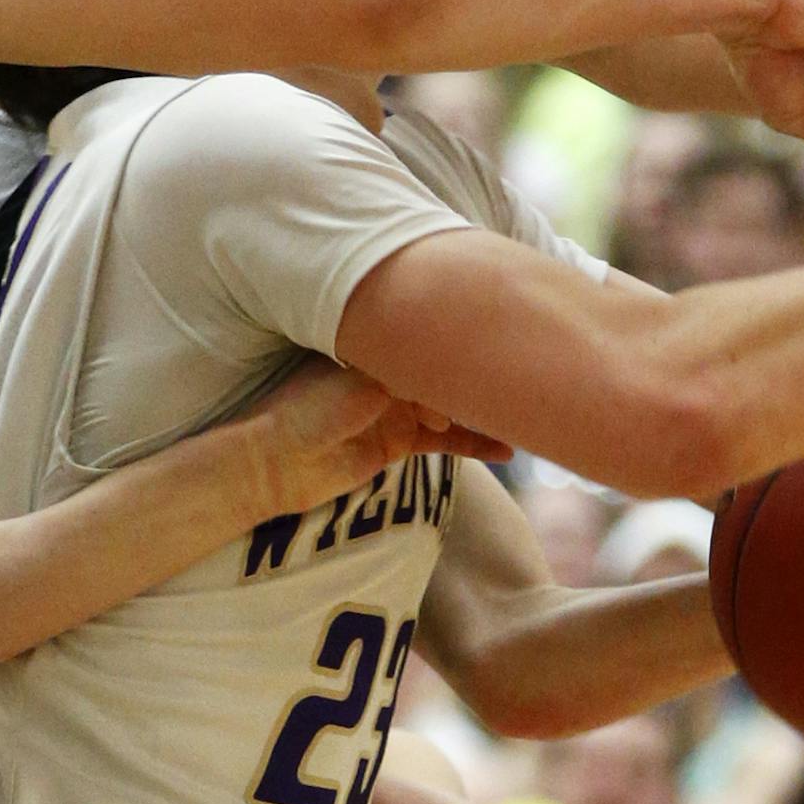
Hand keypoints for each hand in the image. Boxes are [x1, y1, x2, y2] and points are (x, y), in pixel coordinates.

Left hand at [237, 358, 510, 520]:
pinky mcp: (399, 442)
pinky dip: (474, 445)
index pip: (429, 337)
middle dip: (479, 373)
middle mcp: (390, 372)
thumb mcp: (358, 386)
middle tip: (525, 374)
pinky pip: (446, 441)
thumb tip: (448, 393)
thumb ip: (405, 380)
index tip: (496, 342)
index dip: (461, 342)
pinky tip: (506, 450)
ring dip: (484, 411)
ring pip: (453, 405)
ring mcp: (396, 408)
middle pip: (445, 369)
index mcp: (376, 346)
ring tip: (528, 414)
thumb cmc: (306, 413)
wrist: (275, 466)